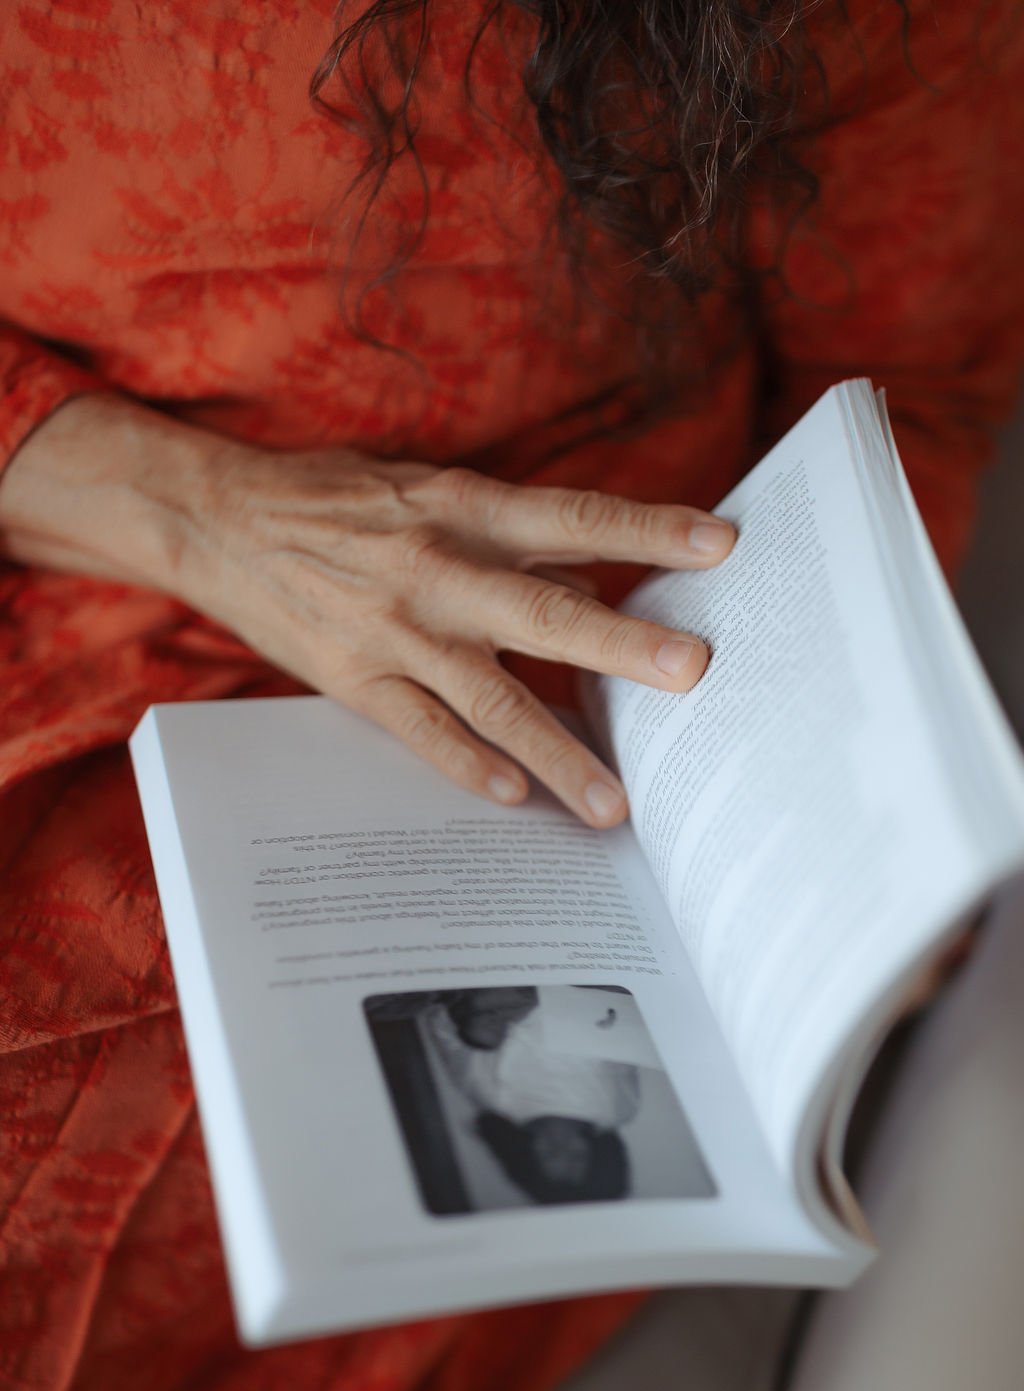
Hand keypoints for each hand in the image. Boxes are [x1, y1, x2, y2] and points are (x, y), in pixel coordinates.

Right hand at [0, 396, 735, 826]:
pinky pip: (422, 733)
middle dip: (621, 643)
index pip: (570, 518)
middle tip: (693, 672)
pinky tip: (515, 798)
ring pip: (491, 699)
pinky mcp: (355, 681)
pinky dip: (469, 766)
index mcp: (462, 510)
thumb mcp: (429, 489)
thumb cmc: (336, 498)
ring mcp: (396, 633)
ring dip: (559, 753)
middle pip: (542, 613)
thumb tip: (596, 572)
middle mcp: (436, 570)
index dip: (645, 529)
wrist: (219, 520)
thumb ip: (513, 533)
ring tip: (615, 804)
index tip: (720, 543)